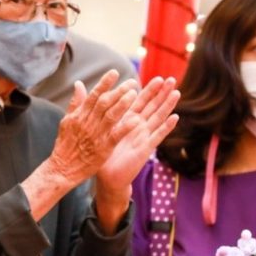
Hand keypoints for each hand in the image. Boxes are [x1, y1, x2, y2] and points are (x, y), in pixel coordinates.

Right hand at [47, 70, 139, 188]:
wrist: (63, 168)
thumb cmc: (65, 145)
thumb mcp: (67, 121)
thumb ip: (75, 103)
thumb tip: (79, 84)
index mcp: (79, 115)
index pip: (94, 95)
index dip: (104, 83)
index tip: (115, 72)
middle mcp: (88, 123)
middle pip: (105, 103)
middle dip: (118, 91)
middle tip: (132, 82)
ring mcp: (96, 135)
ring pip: (111, 116)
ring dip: (123, 104)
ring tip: (134, 94)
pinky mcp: (103, 148)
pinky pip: (116, 135)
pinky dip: (125, 127)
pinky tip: (135, 120)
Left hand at [94, 76, 179, 196]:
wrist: (107, 177)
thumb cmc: (102, 154)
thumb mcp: (97, 128)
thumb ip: (93, 108)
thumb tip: (79, 87)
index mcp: (127, 121)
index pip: (140, 102)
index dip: (149, 90)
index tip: (158, 77)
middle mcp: (137, 127)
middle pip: (152, 106)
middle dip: (162, 93)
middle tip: (171, 79)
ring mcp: (143, 137)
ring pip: (157, 118)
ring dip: (167, 106)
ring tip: (176, 92)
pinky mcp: (145, 148)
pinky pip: (157, 136)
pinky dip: (166, 127)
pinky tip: (175, 117)